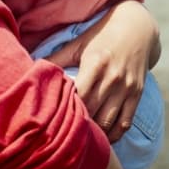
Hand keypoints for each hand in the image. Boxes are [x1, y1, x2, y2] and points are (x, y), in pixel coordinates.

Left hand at [45, 1, 159, 141]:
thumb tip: (30, 66)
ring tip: (78, 139)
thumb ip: (57, 58)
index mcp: (96, 64)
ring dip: (94, 133)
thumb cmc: (101, 36)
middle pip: (92, 111)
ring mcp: (127, 88)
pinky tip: (101, 139)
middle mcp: (113, 78)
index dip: (67, 108)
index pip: (79, 95)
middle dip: (77, 123)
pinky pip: (125, 123)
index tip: (54, 115)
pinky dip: (113, 134)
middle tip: (61, 132)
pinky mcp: (137, 95)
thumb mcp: (78, 44)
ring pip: (108, 121)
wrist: (138, 29)